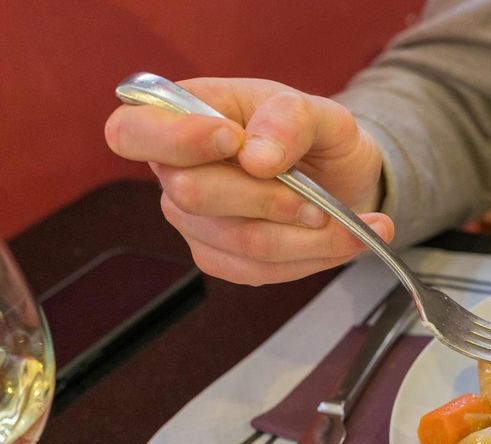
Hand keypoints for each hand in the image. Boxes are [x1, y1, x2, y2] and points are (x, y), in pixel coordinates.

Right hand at [105, 77, 393, 284]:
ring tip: (346, 220)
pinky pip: (261, 270)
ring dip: (307, 237)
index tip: (235, 140)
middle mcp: (175, 171)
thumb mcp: (321, 112)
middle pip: (192, 195)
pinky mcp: (222, 258)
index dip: (176, 140)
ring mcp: (195, 221)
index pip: (131, 132)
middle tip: (317, 198)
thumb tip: (259, 157)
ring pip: (240, 241)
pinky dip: (314, 257)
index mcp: (183, 116)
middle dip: (269, 198)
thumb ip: (291, 119)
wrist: (344, 178)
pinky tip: (345, 239)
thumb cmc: (317, 137)